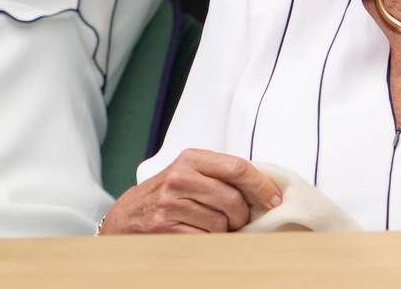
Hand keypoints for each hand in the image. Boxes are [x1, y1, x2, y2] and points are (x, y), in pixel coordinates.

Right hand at [101, 149, 281, 233]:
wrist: (126, 216)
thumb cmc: (168, 193)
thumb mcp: (191, 172)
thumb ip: (221, 174)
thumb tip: (265, 189)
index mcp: (192, 159)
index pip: (238, 168)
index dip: (261, 185)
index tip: (274, 198)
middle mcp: (180, 177)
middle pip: (233, 199)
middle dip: (242, 214)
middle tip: (239, 219)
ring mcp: (171, 203)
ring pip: (221, 222)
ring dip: (225, 229)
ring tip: (213, 225)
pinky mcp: (164, 228)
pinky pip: (205, 239)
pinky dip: (210, 241)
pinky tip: (200, 234)